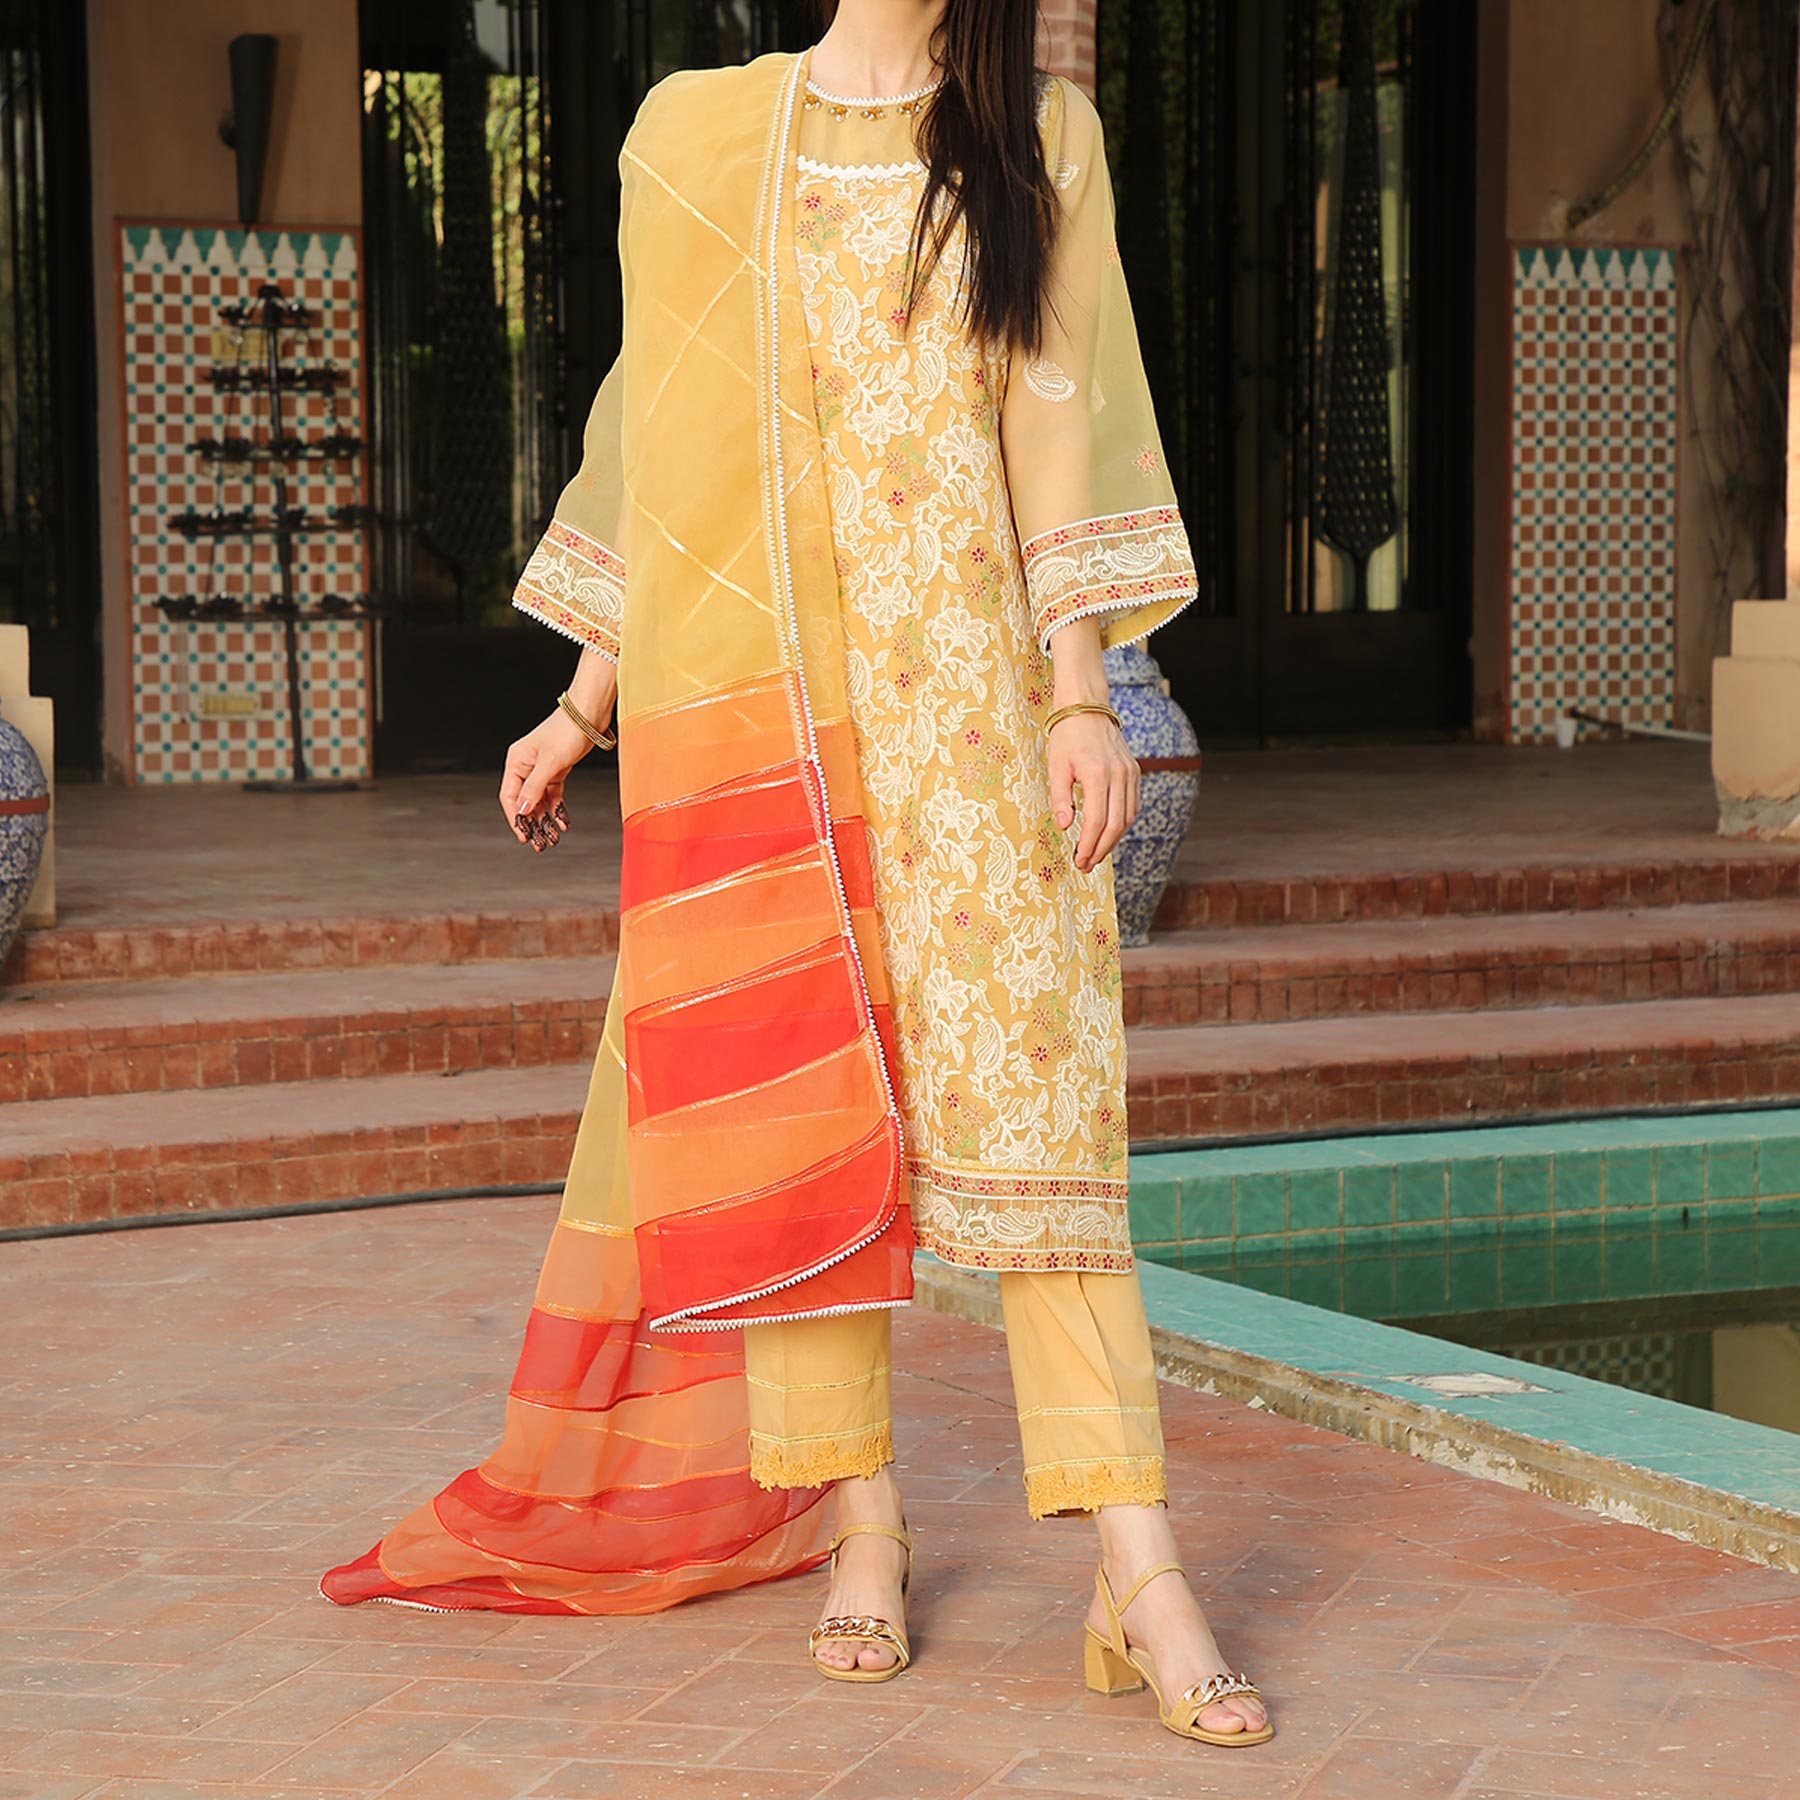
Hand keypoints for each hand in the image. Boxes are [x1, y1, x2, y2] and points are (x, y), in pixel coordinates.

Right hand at [499, 709, 597, 851]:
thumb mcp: (550, 763)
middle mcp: (525, 766)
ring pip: (539, 801)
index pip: (510, 797)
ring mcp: (541, 769)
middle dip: (532, 824)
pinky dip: (557, 809)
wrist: (589, 715)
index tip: (524, 836)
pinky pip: (553, 794)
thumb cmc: (567, 731)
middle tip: (539, 844)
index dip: (516, 818)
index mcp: (516, 762)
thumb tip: (523, 811)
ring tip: (553, 838)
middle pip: (524, 802)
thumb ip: (535, 788)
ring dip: (545, 820)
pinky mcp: (557, 769)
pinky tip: (563, 822)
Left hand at [1049, 712, 1139, 873]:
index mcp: (1098, 775)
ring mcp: (1130, 774)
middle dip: (1101, 849)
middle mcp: (1119, 776)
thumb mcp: (1056, 767)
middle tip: (1087, 864)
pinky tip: (1109, 833)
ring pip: (1127, 818)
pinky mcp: (1134, 772)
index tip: (1079, 859)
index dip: (1088, 845)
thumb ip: (1061, 798)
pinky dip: (1122, 823)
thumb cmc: (1067, 736)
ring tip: (1096, 853)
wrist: (1087, 707)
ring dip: (1113, 840)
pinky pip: (1132, 805)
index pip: (1095, 821)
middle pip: (1115, 825)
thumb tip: (1064, 826)